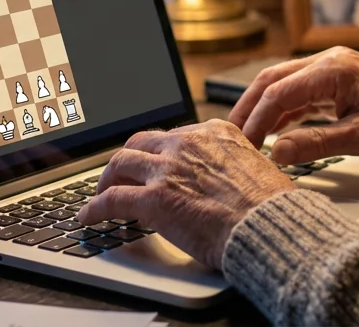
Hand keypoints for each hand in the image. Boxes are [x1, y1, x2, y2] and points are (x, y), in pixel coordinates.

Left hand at [78, 120, 293, 268]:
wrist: (269, 226)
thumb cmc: (271, 208)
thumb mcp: (257, 168)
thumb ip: (233, 166)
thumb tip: (225, 181)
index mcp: (215, 132)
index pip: (175, 135)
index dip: (160, 151)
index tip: (155, 161)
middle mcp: (188, 143)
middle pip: (142, 141)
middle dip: (128, 159)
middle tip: (121, 175)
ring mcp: (168, 169)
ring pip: (120, 162)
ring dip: (107, 179)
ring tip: (101, 193)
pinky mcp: (153, 198)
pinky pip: (112, 199)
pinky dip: (94, 208)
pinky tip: (88, 217)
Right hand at [228, 46, 358, 164]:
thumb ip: (316, 144)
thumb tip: (277, 152)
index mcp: (334, 70)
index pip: (279, 92)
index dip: (255, 119)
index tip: (241, 143)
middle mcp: (329, 61)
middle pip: (273, 79)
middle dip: (249, 107)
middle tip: (230, 135)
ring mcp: (333, 68)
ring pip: (284, 83)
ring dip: (264, 107)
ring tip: (246, 134)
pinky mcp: (338, 79)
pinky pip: (301, 90)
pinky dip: (284, 109)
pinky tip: (275, 130)